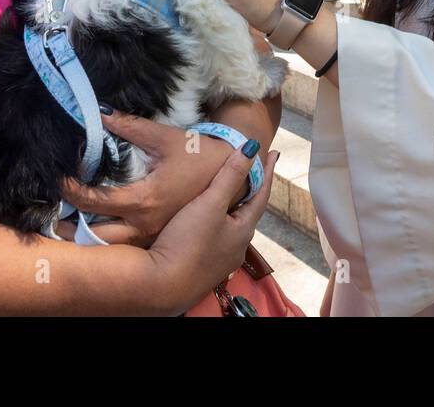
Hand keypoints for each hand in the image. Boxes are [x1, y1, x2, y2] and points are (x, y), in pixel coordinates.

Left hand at [61, 109, 257, 245]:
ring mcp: (153, 235)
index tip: (56, 179)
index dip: (70, 190)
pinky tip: (96, 224)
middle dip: (72, 229)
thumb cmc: (198, 154)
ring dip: (88, 236)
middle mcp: (146, 225)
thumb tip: (98, 112)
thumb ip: (129, 126)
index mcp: (144, 201)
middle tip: (51, 216)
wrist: (233, 174)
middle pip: (97, 237)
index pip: (94, 201)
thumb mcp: (163, 137)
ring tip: (67, 223)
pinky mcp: (159, 235)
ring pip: (111, 246)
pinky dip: (108, 236)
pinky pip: (126, 243)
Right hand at [145, 143, 278, 313]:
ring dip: (230, 207)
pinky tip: (203, 220)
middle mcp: (236, 247)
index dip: (266, 172)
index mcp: (243, 230)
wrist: (160, 286)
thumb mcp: (210, 204)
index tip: (273, 153)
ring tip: (225, 192)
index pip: (261, 195)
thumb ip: (230, 176)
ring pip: (229, 226)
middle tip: (248, 170)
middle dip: (248, 190)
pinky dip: (215, 221)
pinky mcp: (201, 267)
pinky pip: (214, 237)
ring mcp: (219, 260)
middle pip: (246, 211)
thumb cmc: (188, 242)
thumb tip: (253, 147)